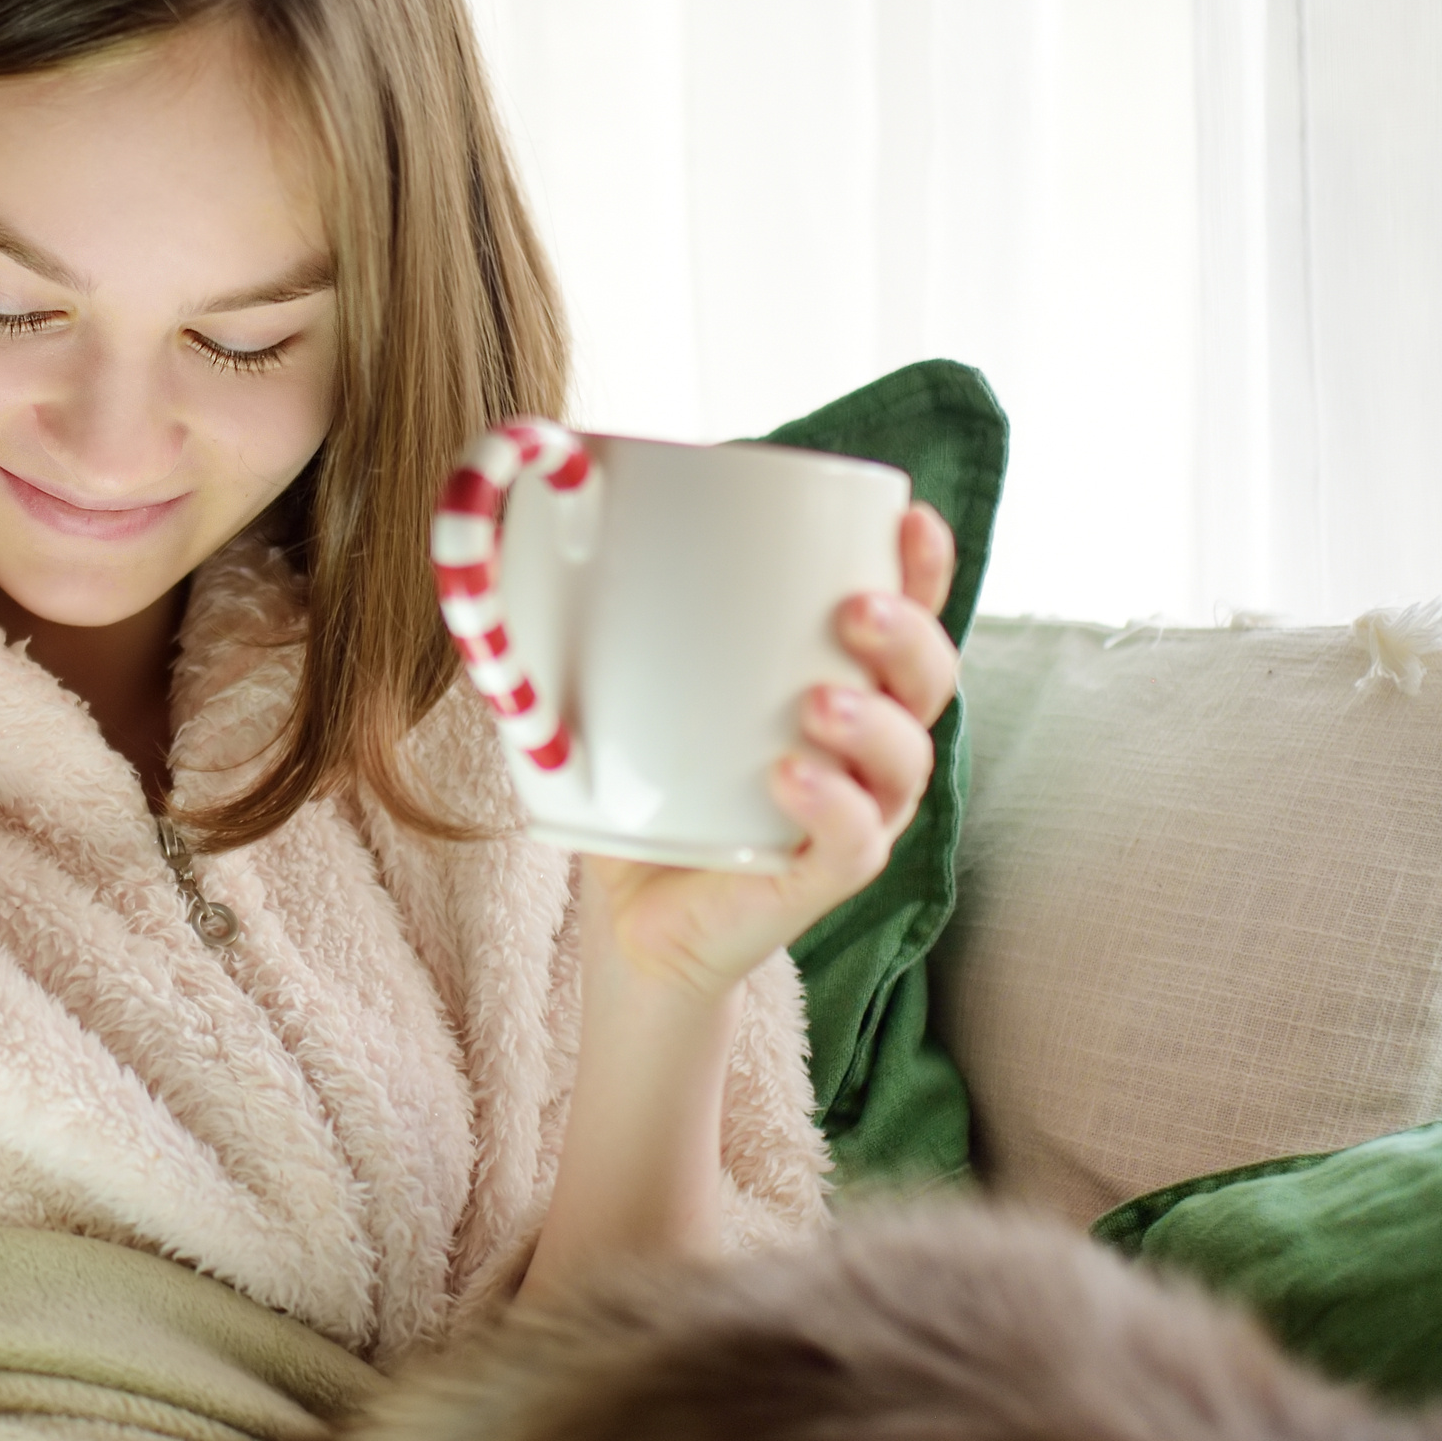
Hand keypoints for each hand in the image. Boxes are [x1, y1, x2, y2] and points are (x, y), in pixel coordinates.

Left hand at [589, 501, 961, 998]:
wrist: (631, 921)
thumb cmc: (645, 791)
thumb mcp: (622, 693)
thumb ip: (592, 617)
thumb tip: (514, 520)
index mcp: (841, 684)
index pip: (908, 616)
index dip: (923, 568)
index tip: (908, 519)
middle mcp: (866, 749)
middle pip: (927, 683)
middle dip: (907, 637)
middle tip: (853, 609)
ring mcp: (852, 816)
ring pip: (905, 764)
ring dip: (874, 724)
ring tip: (819, 701)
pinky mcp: (818, 879)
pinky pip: (852, 844)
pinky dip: (831, 806)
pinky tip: (787, 776)